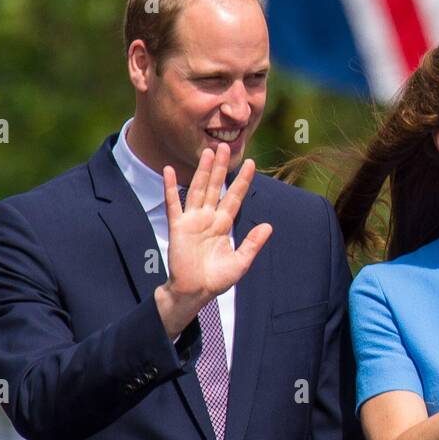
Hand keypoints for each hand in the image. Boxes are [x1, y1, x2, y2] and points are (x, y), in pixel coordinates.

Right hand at [154, 145, 271, 334]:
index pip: (235, 197)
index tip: (251, 163)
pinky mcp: (178, 226)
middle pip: (216, 187)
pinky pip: (174, 203)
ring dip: (202, 171)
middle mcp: (208, 218)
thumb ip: (252, 244)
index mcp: (223, 224)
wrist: (194, 292)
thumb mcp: (240, 262)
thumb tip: (269, 226)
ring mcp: (192, 220)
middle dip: (220, 167)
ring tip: (207, 152)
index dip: (242, 181)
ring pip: (198, 189)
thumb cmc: (216, 279)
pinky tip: (170, 171)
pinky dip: (171, 187)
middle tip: (224, 147)